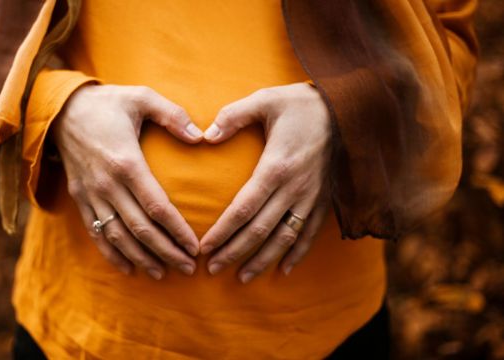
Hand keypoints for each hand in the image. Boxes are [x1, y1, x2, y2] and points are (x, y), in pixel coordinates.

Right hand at [52, 84, 203, 279]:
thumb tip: (201, 137)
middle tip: (189, 268)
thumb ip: (172, 114)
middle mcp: (107, 184)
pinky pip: (95, 233)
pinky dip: (112, 254)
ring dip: (141, 258)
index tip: (196, 246)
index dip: (177, 230)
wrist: (61, 110)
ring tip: (163, 273)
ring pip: (118, 237)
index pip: (156, 206)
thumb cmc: (108, 103)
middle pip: (140, 229)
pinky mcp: (80, 199)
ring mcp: (91, 195)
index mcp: (126, 162)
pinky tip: (129, 269)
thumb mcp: (141, 96)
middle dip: (166, 252)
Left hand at [199, 82, 330, 282]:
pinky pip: (310, 233)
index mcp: (276, 166)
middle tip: (212, 269)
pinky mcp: (324, 199)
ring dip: (263, 260)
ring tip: (242, 277)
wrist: (349, 108)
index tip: (204, 248)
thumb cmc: (300, 103)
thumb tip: (205, 135)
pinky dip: (297, 253)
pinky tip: (284, 270)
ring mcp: (312, 197)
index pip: (244, 209)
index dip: (223, 231)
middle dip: (234, 252)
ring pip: (285, 238)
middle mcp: (295, 188)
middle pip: (261, 230)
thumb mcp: (264, 100)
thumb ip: (233, 116)